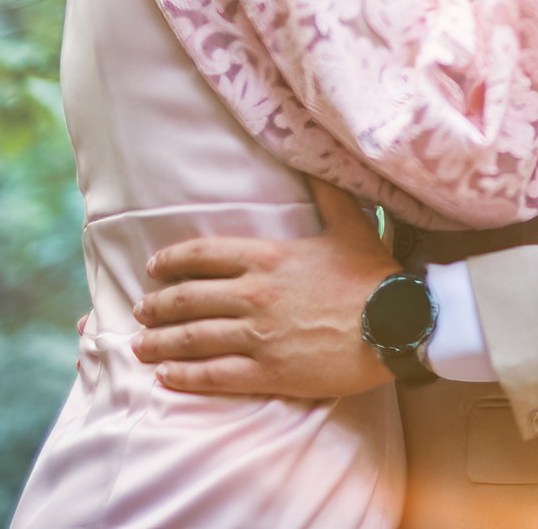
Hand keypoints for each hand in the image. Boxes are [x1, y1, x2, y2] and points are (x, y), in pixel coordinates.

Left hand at [131, 180, 397, 398]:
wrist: (396, 324)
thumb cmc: (373, 275)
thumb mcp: (349, 225)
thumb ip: (326, 196)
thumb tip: (316, 160)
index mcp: (268, 257)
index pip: (204, 255)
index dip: (172, 261)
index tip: (154, 269)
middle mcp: (254, 294)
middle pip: (188, 299)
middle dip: (158, 305)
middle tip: (141, 310)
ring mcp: (258, 335)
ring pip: (193, 338)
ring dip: (160, 342)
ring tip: (141, 345)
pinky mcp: (268, 371)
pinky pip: (214, 375)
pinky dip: (184, 376)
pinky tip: (165, 376)